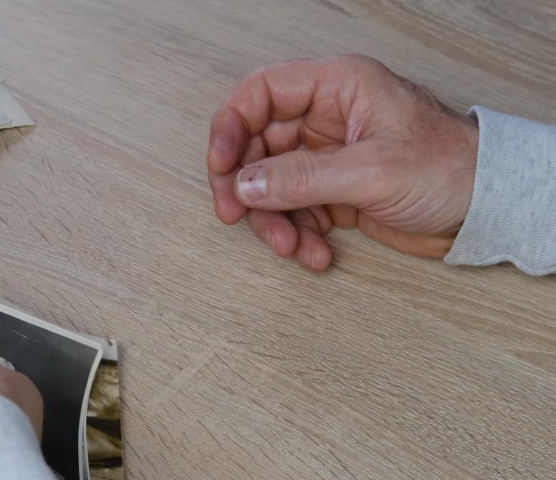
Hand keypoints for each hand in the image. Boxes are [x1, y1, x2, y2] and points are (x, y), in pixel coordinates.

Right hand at [207, 55, 478, 270]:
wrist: (488, 208)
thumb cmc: (452, 168)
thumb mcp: (372, 170)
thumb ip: (303, 178)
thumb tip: (246, 184)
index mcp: (337, 88)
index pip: (261, 94)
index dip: (231, 126)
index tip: (220, 166)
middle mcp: (326, 118)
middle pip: (257, 145)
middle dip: (247, 185)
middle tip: (237, 215)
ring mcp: (328, 157)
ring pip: (272, 184)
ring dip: (274, 220)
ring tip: (291, 246)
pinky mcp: (334, 190)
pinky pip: (295, 211)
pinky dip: (298, 235)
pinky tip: (315, 253)